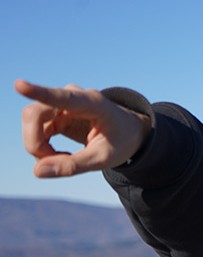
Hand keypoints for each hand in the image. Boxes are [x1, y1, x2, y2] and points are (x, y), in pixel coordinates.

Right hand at [15, 80, 151, 177]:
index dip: (39, 92)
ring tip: (65, 160)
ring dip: (39, 146)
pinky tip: (61, 155)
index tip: (19, 85)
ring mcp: (62, 103)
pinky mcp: (56, 113)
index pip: (62, 98)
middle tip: (54, 163)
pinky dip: (43, 146)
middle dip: (36, 143)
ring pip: (32, 122)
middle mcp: (73, 97)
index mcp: (93, 103)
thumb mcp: (104, 159)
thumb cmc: (122, 142)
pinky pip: (36, 129)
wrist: (130, 132)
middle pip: (35, 114)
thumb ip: (73, 166)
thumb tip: (37, 171)